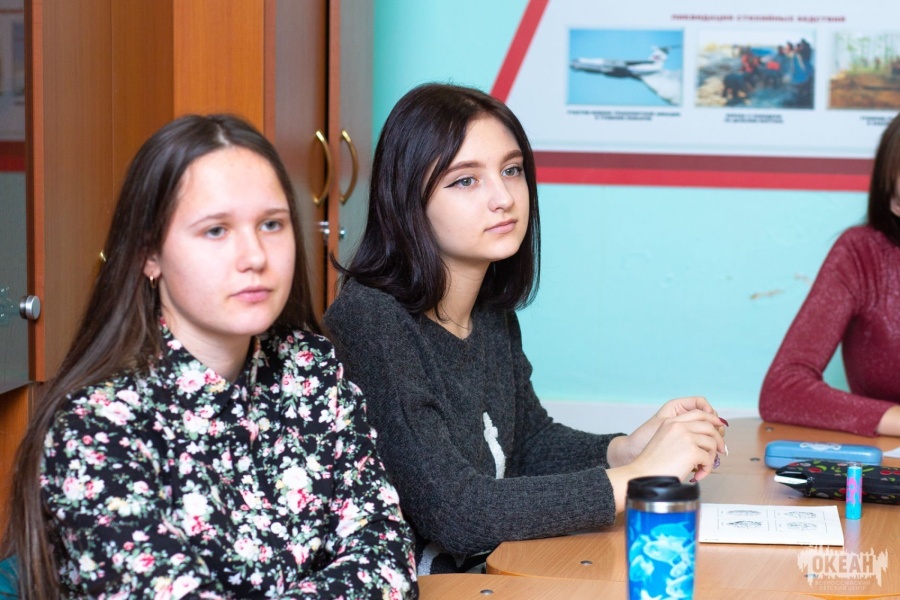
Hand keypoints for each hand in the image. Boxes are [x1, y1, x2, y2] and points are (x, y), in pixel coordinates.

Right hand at [606, 407, 725, 510]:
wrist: (644, 475)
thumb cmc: (654, 465)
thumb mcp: (666, 441)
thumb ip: (683, 435)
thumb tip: (707, 439)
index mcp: (671, 422)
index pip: (699, 413)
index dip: (712, 420)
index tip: (719, 429)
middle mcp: (678, 426)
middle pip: (709, 426)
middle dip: (718, 440)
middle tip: (721, 451)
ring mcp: (685, 437)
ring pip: (712, 443)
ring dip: (711, 458)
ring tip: (702, 468)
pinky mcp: (691, 451)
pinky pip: (709, 459)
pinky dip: (706, 469)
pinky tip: (697, 474)